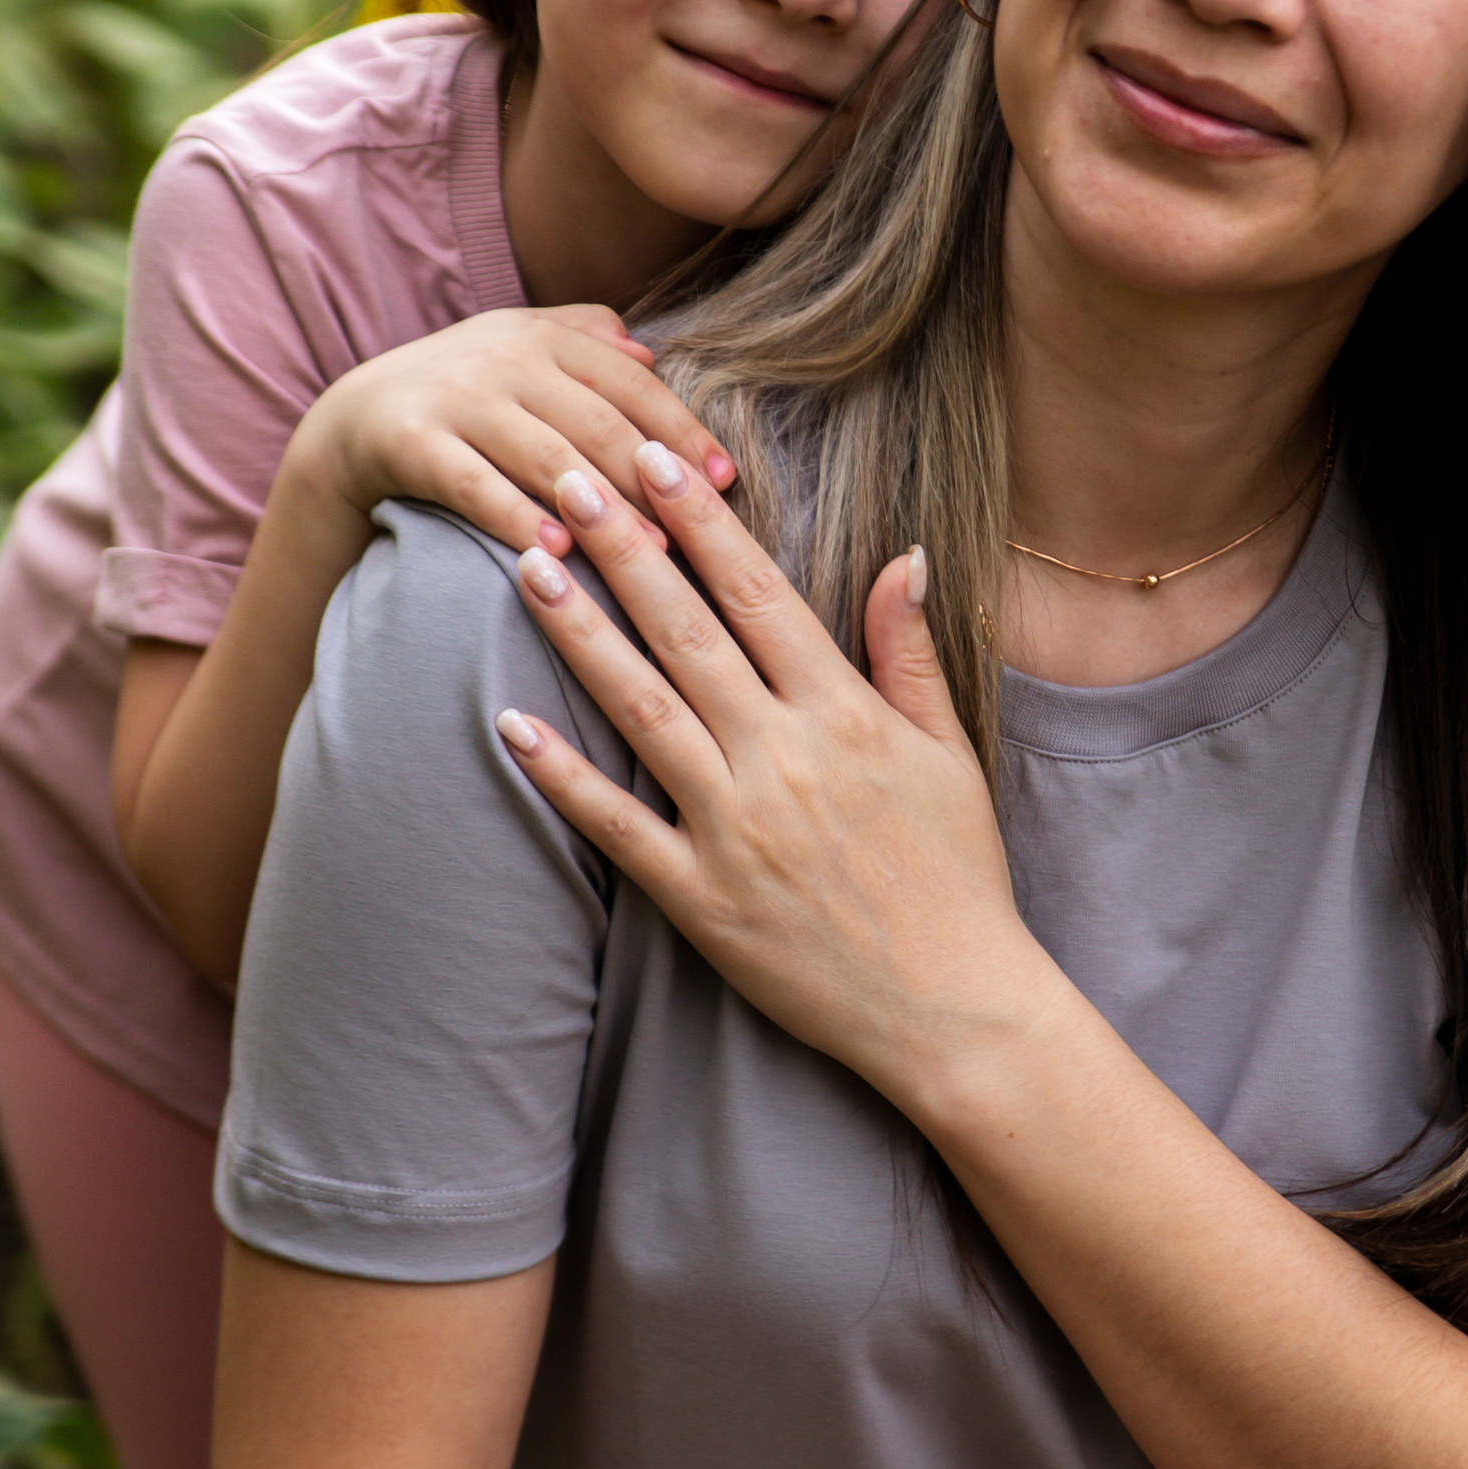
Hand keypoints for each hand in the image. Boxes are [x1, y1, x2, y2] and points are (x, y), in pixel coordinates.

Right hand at [297, 307, 734, 560]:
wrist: (354, 419)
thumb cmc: (466, 395)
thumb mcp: (521, 350)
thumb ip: (585, 339)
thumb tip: (653, 354)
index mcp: (542, 336)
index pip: (630, 384)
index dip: (681, 430)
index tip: (724, 480)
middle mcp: (502, 358)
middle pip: (596, 423)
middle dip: (652, 478)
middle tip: (698, 531)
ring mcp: (454, 397)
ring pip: (544, 454)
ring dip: (600, 504)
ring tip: (646, 551)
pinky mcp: (410, 440)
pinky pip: (472, 483)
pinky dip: (515, 516)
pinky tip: (556, 551)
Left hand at [492, 449, 1049, 1115]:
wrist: (954, 1010)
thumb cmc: (960, 877)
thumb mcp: (948, 752)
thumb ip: (909, 651)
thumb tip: (901, 555)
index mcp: (845, 716)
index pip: (760, 595)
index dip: (701, 522)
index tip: (656, 458)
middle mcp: (784, 759)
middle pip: (687, 633)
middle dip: (623, 548)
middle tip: (566, 479)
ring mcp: (736, 828)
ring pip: (642, 710)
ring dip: (580, 634)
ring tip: (526, 567)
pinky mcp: (701, 899)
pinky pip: (616, 828)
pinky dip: (562, 777)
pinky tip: (508, 724)